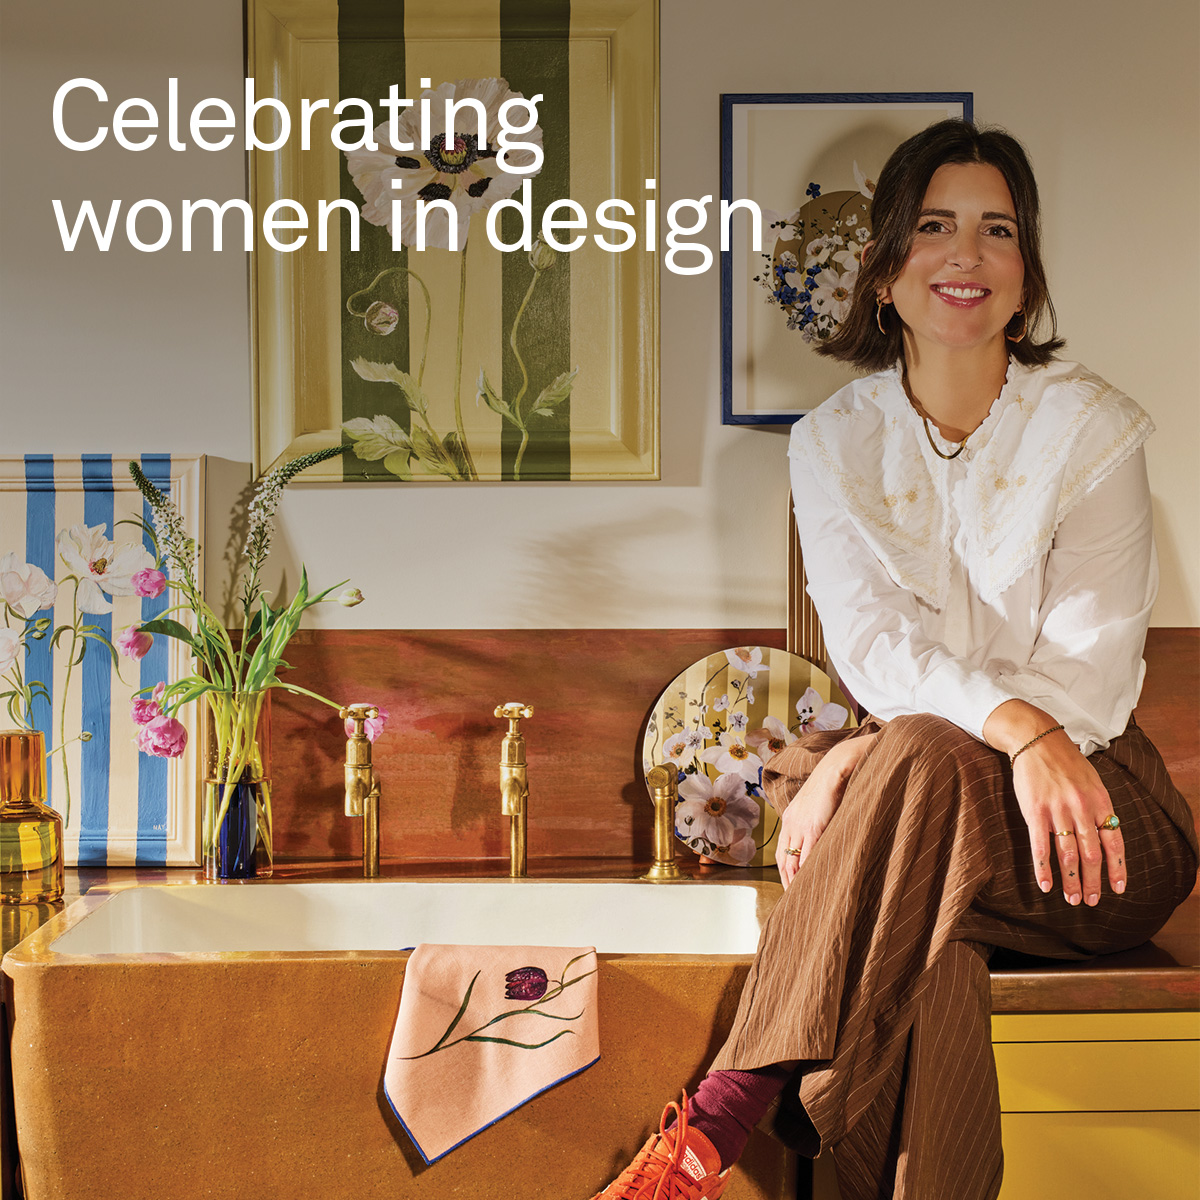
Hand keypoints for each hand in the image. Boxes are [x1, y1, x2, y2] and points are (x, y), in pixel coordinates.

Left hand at [775, 732, 877, 887]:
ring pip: (793, 861)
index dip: (785, 872)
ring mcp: (801, 825)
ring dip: (795, 881)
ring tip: (801, 900)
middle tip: (793, 902)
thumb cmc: (835, 784)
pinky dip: (808, 872)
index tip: (790, 888)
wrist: (838, 764)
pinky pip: (808, 855)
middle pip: (784, 860)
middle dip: (787, 882)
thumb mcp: (820, 805)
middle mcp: (791, 823)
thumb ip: (818, 822)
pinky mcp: (814, 826)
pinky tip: (811, 885)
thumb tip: (825, 840)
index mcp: (790, 818)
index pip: (782, 852)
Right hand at [1012, 732, 1125, 905]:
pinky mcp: (1035, 812)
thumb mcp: (1092, 783)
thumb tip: (1105, 838)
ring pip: (1068, 855)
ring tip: (1071, 900)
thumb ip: (1098, 809)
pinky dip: (1043, 869)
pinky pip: (1040, 846)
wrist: (1037, 740)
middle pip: (1091, 855)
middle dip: (1093, 882)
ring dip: (1071, 881)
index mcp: (1100, 803)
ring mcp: (1058, 811)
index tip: (1118, 889)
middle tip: (1092, 901)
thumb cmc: (1065, 763)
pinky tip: (1045, 884)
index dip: (1117, 868)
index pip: (1114, 842)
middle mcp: (1082, 809)